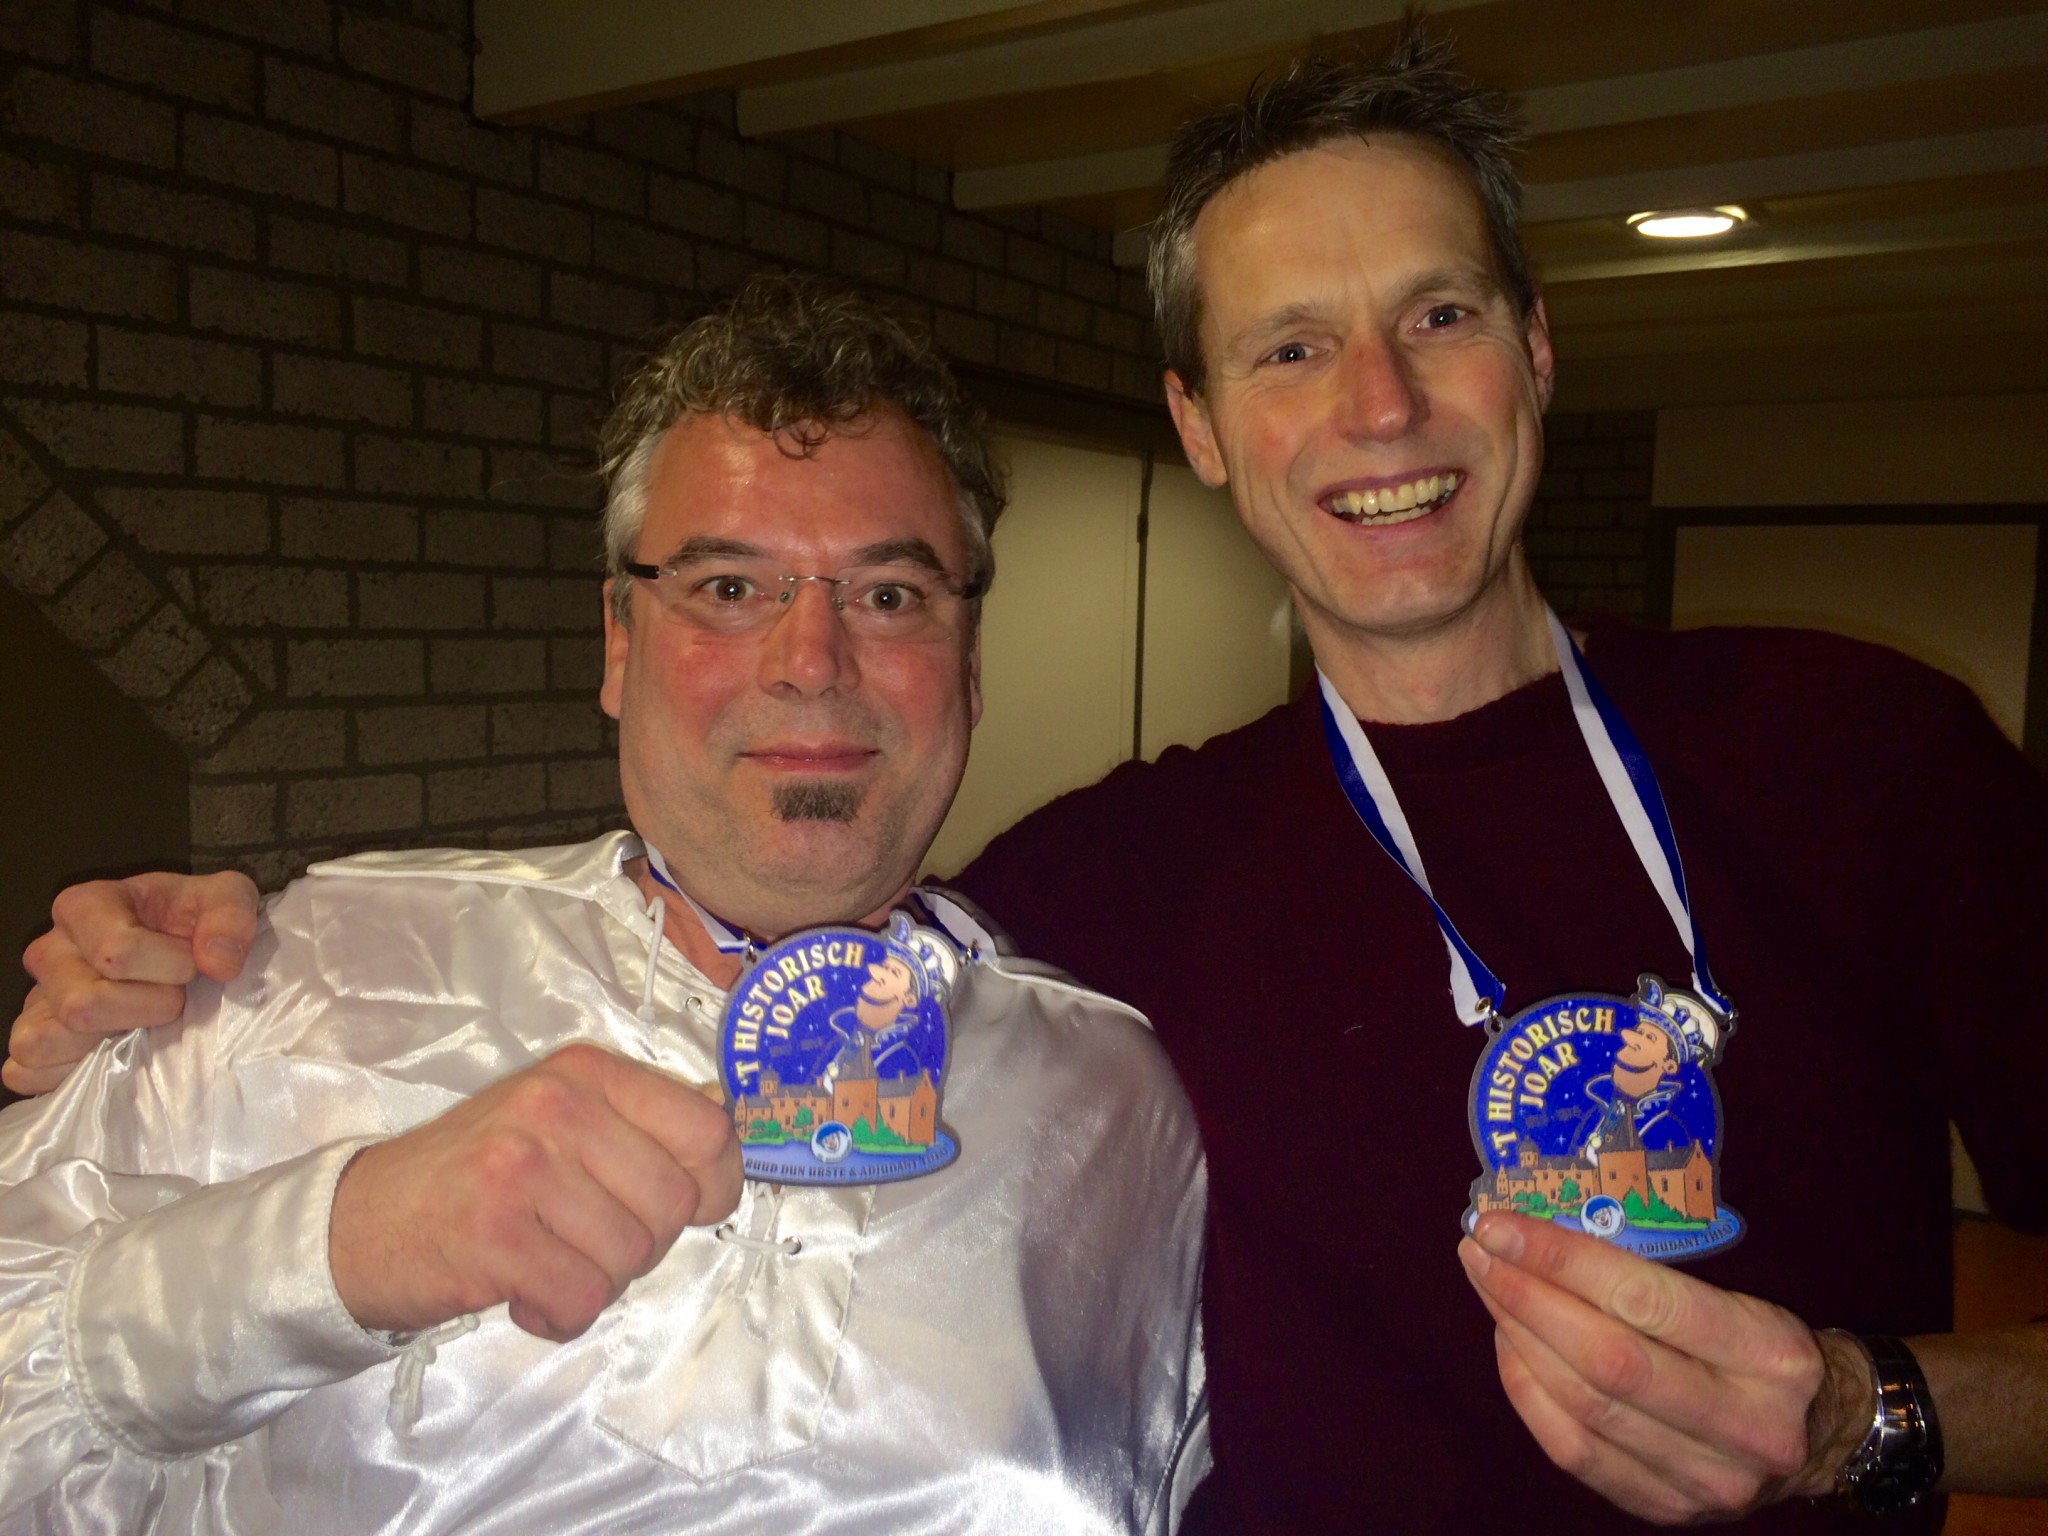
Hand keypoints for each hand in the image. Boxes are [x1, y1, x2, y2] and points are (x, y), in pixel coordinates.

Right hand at [5, 872, 259, 1094]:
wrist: (181, 950)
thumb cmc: (194, 922)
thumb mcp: (227, 899)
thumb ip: (230, 918)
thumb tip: (218, 965)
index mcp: (84, 906)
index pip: (116, 953)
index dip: (169, 967)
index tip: (192, 964)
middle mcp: (48, 951)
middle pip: (83, 1004)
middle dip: (149, 1010)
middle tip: (175, 999)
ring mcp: (35, 999)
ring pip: (45, 1041)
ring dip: (108, 1046)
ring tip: (142, 1025)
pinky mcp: (30, 1042)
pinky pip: (26, 1072)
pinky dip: (71, 1074)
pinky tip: (113, 1054)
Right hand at [328, 1043, 742, 1341]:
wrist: (357, 1222)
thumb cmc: (473, 1176)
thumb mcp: (558, 1120)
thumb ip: (637, 1126)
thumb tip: (728, 1146)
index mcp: (587, 1073)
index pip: (709, 1129)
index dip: (715, 1184)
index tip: (686, 1208)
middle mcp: (559, 1107)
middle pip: (675, 1202)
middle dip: (645, 1243)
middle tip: (588, 1243)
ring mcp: (523, 1167)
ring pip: (632, 1256)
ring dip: (598, 1281)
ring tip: (548, 1262)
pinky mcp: (494, 1234)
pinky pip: (582, 1298)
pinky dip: (562, 1315)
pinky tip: (524, 1295)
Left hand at [1458, 1212, 1874, 1522]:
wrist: (1822, 1436)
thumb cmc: (1761, 1347)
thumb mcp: (1740, 1298)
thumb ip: (1654, 1276)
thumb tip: (1540, 1232)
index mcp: (1771, 1356)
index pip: (1646, 1300)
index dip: (1562, 1260)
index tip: (1501, 1224)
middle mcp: (1746, 1427)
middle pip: (1607, 1359)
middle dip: (1526, 1296)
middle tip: (1478, 1250)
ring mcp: (1705, 1480)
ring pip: (1584, 1405)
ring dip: (1518, 1336)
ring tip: (1487, 1285)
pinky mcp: (1666, 1507)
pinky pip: (1573, 1450)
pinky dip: (1528, 1392)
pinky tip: (1509, 1344)